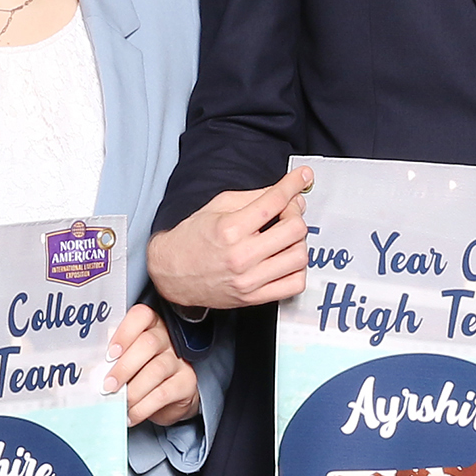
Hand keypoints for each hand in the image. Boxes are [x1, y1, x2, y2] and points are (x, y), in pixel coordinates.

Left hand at [105, 301, 201, 429]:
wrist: (169, 397)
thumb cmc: (140, 373)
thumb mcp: (126, 359)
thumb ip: (112, 357)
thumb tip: (91, 367)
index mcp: (149, 325)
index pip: (141, 316)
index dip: (124, 333)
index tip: (109, 354)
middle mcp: (167, 338)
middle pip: (148, 344)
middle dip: (124, 367)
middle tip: (107, 386)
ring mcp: (179, 360)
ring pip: (156, 370)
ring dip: (133, 390)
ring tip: (118, 403)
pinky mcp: (186, 382)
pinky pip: (163, 393)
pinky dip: (143, 407)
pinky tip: (131, 414)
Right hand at [149, 165, 311, 309]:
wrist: (171, 274)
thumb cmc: (192, 239)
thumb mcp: (217, 206)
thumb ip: (254, 197)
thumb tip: (287, 193)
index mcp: (230, 229)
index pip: (275, 201)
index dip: (294, 184)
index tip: (303, 177)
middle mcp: (241, 256)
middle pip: (294, 229)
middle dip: (295, 214)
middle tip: (287, 211)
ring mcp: (249, 280)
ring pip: (299, 257)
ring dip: (298, 242)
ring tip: (284, 237)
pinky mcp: (254, 298)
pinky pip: (294, 284)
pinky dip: (297, 269)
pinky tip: (285, 259)